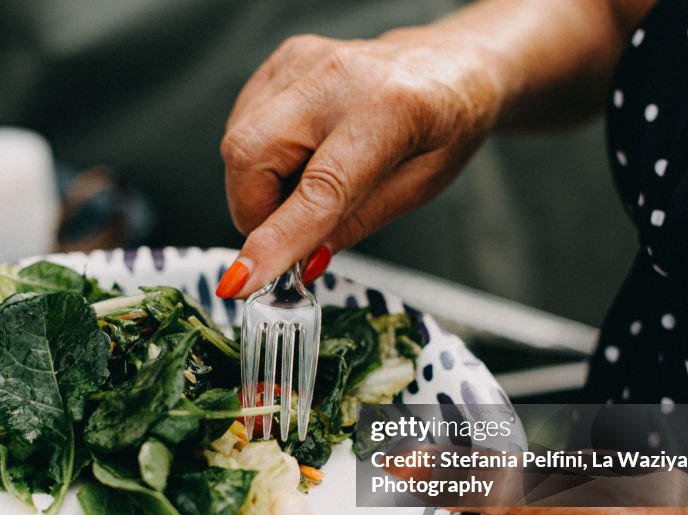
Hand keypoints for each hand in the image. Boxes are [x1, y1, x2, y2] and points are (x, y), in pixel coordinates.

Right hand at [217, 28, 504, 296]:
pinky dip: (260, 160)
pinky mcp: (283, 60)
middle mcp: (338, 76)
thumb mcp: (420, 188)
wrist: (450, 64)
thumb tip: (300, 262)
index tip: (241, 281)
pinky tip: (300, 157)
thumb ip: (357, 224)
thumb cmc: (443, 126)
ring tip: (307, 187)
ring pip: (237, 144)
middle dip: (254, 213)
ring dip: (259, 188)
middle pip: (250, 156)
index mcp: (391, 109)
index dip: (276, 240)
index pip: (319, 189)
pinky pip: (242, 124)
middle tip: (291, 234)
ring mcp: (304, 62)